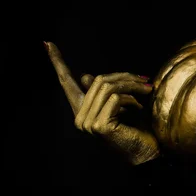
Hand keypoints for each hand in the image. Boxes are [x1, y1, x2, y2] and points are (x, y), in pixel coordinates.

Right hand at [45, 41, 160, 164]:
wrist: (147, 152)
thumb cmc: (137, 127)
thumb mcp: (120, 104)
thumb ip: (103, 91)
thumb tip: (86, 76)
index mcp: (81, 109)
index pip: (66, 82)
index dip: (57, 61)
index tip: (47, 43)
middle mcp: (79, 117)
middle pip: (99, 80)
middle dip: (125, 77)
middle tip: (146, 80)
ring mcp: (87, 123)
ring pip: (108, 87)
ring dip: (132, 86)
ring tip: (147, 91)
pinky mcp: (99, 126)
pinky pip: (116, 98)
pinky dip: (132, 99)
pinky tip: (139, 108)